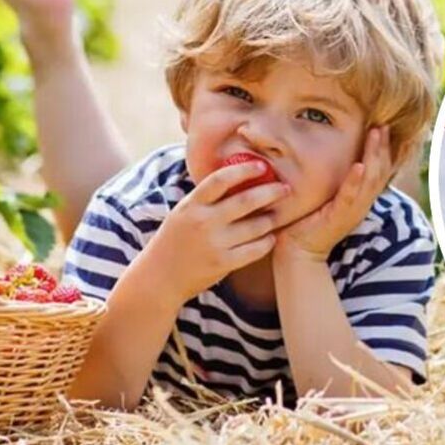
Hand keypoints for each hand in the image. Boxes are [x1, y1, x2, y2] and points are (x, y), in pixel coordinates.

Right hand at [142, 160, 287, 301]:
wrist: (159, 278)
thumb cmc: (175, 240)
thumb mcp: (184, 212)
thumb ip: (206, 197)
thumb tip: (237, 174)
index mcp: (192, 205)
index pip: (220, 180)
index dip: (244, 170)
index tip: (262, 166)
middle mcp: (203, 222)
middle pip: (245, 201)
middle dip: (270, 192)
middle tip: (285, 188)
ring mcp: (214, 244)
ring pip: (255, 226)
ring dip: (271, 219)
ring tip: (278, 214)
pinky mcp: (223, 264)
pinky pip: (255, 249)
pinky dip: (267, 242)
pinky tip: (271, 237)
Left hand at [276, 128, 392, 261]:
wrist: (297, 252)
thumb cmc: (306, 222)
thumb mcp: (324, 197)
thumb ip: (331, 180)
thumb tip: (324, 152)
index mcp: (359, 199)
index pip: (378, 171)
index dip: (382, 150)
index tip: (381, 128)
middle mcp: (360, 204)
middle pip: (380, 171)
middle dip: (382, 147)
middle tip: (383, 125)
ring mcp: (351, 211)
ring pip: (370, 180)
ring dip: (374, 155)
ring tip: (376, 135)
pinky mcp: (338, 217)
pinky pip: (350, 196)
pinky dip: (356, 180)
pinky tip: (360, 165)